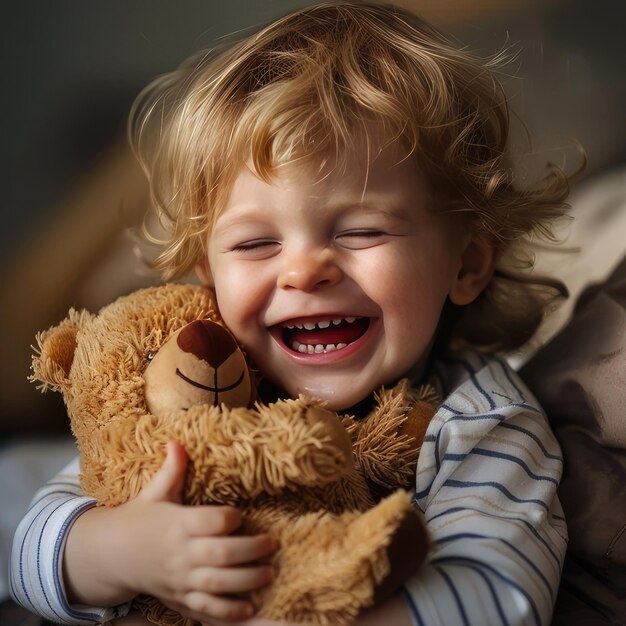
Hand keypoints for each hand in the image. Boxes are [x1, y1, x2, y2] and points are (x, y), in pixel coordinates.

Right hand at [63, 441, 277, 620]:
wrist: (111, 557)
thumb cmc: (140, 520)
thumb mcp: (154, 493)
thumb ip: (172, 470)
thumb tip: (177, 441)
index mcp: (177, 524)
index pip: (210, 521)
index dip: (229, 518)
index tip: (241, 515)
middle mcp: (180, 553)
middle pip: (220, 554)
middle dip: (250, 551)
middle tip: (273, 545)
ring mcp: (180, 580)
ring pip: (217, 585)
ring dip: (247, 581)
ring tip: (271, 574)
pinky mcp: (180, 599)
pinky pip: (205, 611)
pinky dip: (227, 614)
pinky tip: (250, 610)